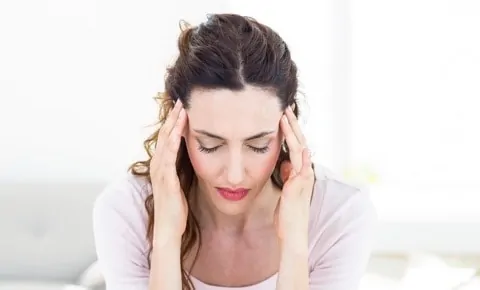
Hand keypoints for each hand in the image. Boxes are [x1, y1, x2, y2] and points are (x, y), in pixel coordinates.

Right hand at [150, 100, 187, 241]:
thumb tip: (191, 157)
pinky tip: (179, 131)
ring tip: (181, 109)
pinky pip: (169, 156)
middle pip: (165, 136)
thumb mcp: (179, 183)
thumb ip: (181, 169)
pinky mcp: (165, 179)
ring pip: (166, 142)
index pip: (168, 139)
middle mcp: (158, 165)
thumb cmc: (175, 208)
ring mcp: (160, 171)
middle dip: (173, 118)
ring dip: (173, 125)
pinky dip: (173, 141)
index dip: (174, 123)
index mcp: (162, 166)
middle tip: (181, 100)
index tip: (183, 107)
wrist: (168, 228)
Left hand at [274, 106, 314, 247]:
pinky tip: (296, 140)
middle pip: (300, 143)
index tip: (282, 117)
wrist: (292, 233)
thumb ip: (286, 176)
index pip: (296, 147)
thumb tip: (284, 164)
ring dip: (293, 132)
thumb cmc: (287, 214)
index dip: (290, 132)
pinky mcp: (298, 184)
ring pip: (300, 149)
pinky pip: (300, 164)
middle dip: (292, 125)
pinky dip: (298, 152)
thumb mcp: (285, 190)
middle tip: (285, 108)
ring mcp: (303, 178)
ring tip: (285, 116)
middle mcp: (304, 172)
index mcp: (299, 173)